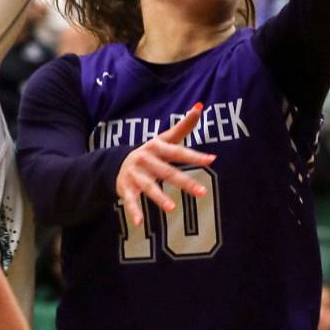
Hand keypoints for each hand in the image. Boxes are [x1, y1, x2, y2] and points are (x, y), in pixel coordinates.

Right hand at [116, 103, 215, 226]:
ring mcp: (136, 175)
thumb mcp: (165, 139)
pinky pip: (130, 201)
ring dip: (160, 198)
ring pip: (150, 187)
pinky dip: (134, 211)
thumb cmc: (151, 152)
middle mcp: (146, 160)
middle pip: (168, 172)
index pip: (179, 152)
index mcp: (157, 147)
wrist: (117, 163)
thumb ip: (183, 126)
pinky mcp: (126, 188)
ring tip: (172, 208)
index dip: (195, 156)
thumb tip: (200, 106)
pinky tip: (140, 223)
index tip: (211, 159)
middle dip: (185, 182)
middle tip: (203, 192)